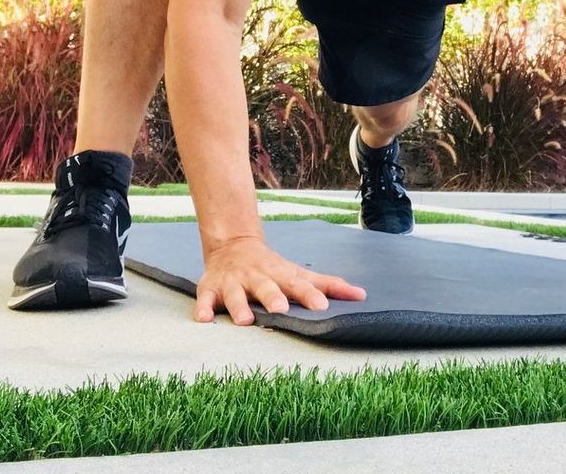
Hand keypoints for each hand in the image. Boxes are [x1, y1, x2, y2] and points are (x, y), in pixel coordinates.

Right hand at [195, 234, 366, 323]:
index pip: (299, 285)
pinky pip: (204, 298)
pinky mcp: (210, 289)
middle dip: (273, 298)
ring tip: (245, 321)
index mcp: (280, 276)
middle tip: (281, 311)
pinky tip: (204, 319)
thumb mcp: (298, 273)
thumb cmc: (272, 268)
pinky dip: (203, 307)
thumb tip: (362, 295)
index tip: (322, 307)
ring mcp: (233, 283)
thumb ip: (327, 285)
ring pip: (235, 295)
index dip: (310, 295)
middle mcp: (257, 278)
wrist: (233, 244)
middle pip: (266, 287)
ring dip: (239, 307)